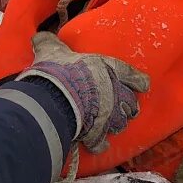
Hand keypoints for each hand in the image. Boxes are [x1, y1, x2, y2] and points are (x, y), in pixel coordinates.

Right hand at [17, 32, 148, 153]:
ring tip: (108, 125)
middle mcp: (114, 92)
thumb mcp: (51, 50)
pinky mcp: (97, 132)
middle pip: (130, 103)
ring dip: (115, 124)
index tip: (143, 85)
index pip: (132, 74)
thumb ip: (48, 43)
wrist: (54, 97)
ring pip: (120, 123)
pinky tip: (97, 145)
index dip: (138, 81)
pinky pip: (102, 142)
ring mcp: (108, 115)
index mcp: (107, 69)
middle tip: (122, 108)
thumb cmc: (57, 70)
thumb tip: (40, 37)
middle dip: (127, 107)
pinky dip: (99, 144)